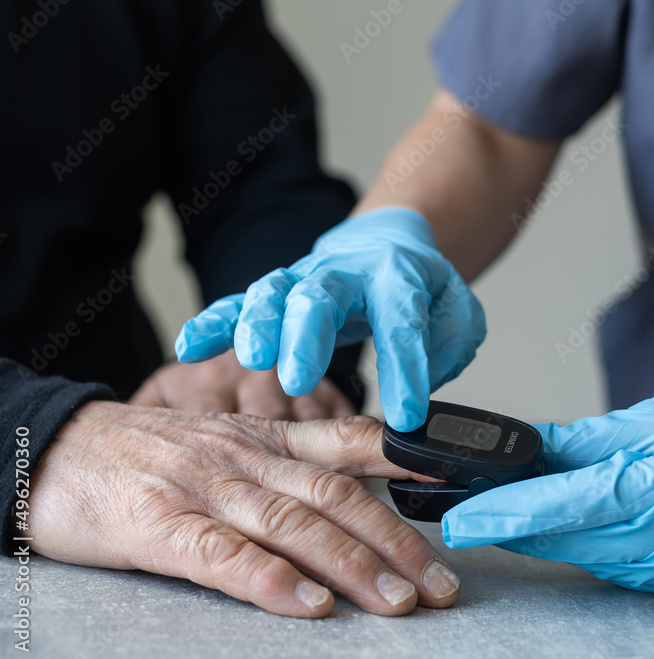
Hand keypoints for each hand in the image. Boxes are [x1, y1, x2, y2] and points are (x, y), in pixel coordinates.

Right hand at [29, 402, 461, 617]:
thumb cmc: (150, 454)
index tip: (460, 478)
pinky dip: (267, 579)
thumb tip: (352, 496)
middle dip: (396, 541)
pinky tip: (306, 604)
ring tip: (396, 603)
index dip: (408, 458)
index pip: (351, 443)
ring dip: (351, 564)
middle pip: (336, 497)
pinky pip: (219, 555)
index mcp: (266, 441)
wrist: (55, 447)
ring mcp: (203, 490)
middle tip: (440, 585)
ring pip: (291, 524)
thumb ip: (289, 466)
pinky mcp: (156, 526)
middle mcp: (245, 460)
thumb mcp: (230, 445)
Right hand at [174, 208, 486, 430]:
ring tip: (252, 360)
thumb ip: (447, 349)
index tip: (406, 414)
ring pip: (272, 294)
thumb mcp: (456, 316)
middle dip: (305, 336)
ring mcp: (302, 282)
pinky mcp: (275, 297)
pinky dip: (214, 323)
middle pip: (320, 297)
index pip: (402, 321)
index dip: (405, 368)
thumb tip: (427, 393)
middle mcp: (343, 275)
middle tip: (296, 377)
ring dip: (258, 327)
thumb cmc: (419, 289)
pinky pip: (237, 305)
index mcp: (397, 278)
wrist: (386, 245)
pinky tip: (192, 347)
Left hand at [441, 388, 653, 600]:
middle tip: (487, 505)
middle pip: (573, 541)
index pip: (568, 505)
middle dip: (526, 524)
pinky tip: (617, 519)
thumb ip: (579, 443)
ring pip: (595, 560)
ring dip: (569, 533)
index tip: (458, 520)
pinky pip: (627, 572)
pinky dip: (608, 547)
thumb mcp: (652, 417)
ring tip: (573, 498)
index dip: (506, 514)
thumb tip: (518, 454)